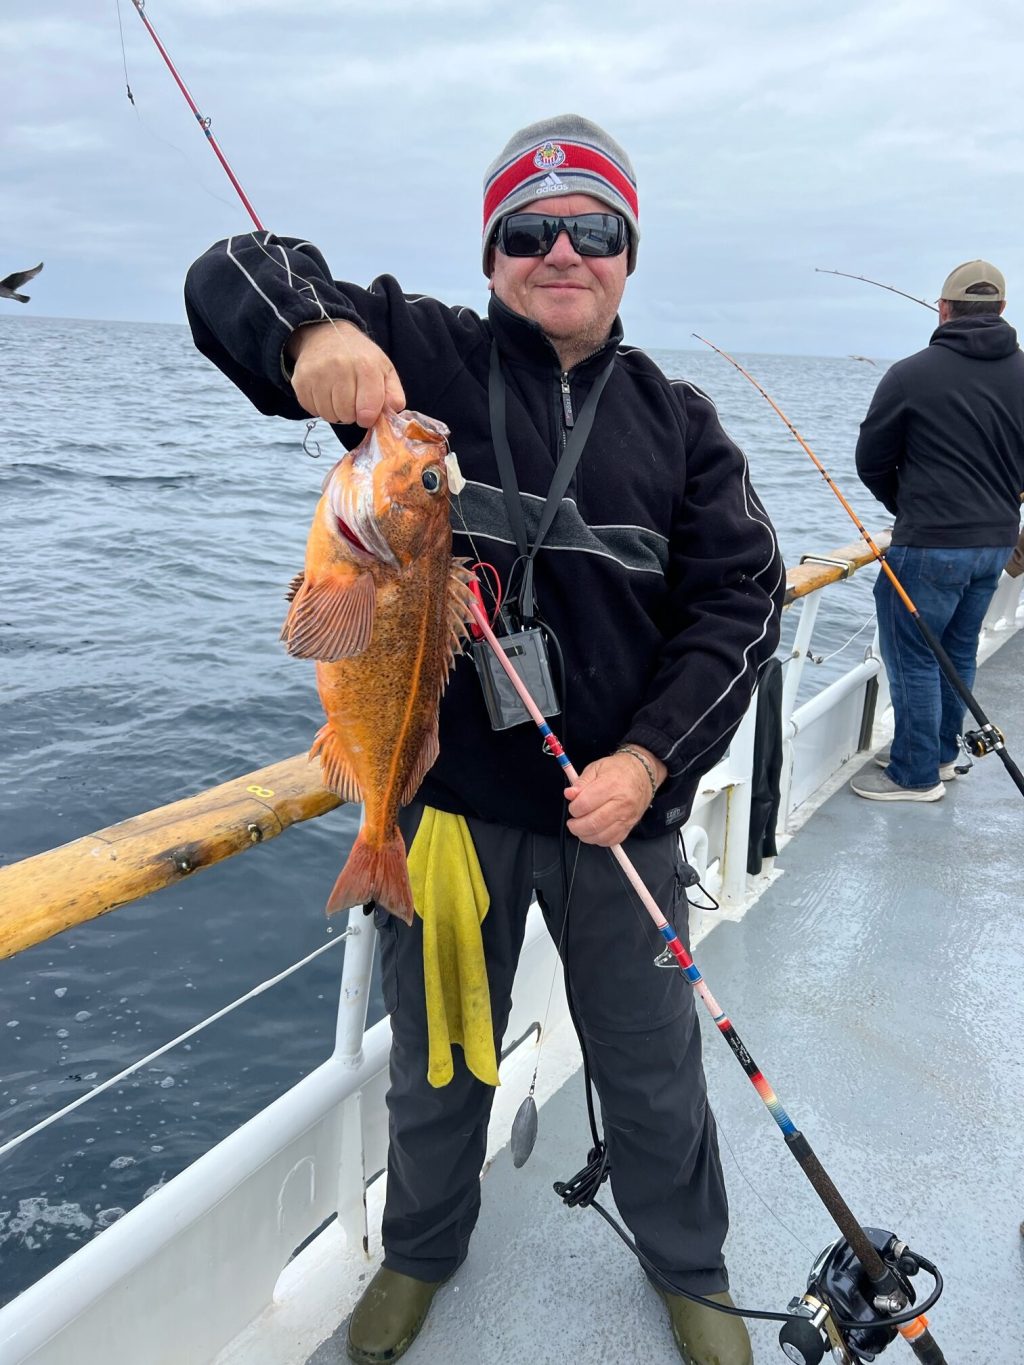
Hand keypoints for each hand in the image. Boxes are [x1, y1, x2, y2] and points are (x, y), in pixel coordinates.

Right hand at [286, 320, 405, 426]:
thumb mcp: (384, 370)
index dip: (368, 417)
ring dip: (336, 412)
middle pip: (347, 415)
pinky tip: (325, 393)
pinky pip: (313, 410)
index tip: (367, 412)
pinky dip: (320, 407)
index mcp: (365, 366)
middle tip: (352, 399)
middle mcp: (339, 367)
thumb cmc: (360, 357)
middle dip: (352, 414)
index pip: (367, 410)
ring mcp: (317, 374)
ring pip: (329, 415)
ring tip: (339, 395)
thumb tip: (393, 411)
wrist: (325, 336)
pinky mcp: (300, 381)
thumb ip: (394, 394)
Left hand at [563, 747, 665, 846]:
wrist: (643, 774)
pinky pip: (611, 840)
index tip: (573, 805)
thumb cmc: (619, 770)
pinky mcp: (629, 826)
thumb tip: (569, 794)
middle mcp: (621, 804)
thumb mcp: (596, 767)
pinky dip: (599, 839)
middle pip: (592, 824)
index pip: (585, 804)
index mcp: (611, 785)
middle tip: (572, 822)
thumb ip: (581, 782)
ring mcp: (626, 817)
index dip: (573, 808)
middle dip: (576, 826)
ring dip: (585, 835)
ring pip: (601, 836)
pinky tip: (594, 830)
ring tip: (581, 827)